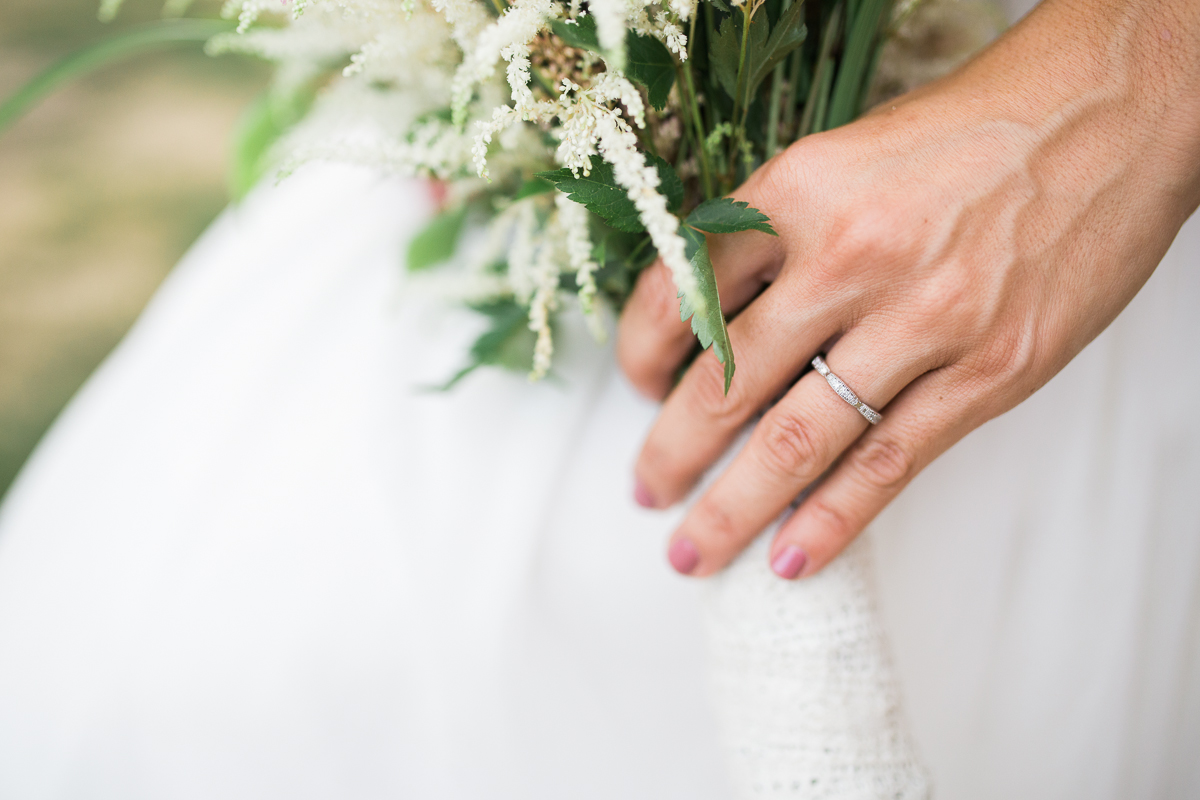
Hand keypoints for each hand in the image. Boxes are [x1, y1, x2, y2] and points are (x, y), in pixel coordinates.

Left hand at [618, 0, 1199, 577]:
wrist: (1103, 117)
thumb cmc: (965, 135)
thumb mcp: (838, 159)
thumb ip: (771, 238)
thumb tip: (707, 325)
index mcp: (797, 192)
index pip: (682, 291)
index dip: (641, 352)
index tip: (638, 385)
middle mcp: (850, 257)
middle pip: (727, 380)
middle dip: (672, 451)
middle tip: (646, 490)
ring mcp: (924, 319)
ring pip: (799, 439)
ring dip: (733, 507)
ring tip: (693, 549)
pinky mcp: (990, 370)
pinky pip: (891, 462)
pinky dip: (833, 519)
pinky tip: (791, 557)